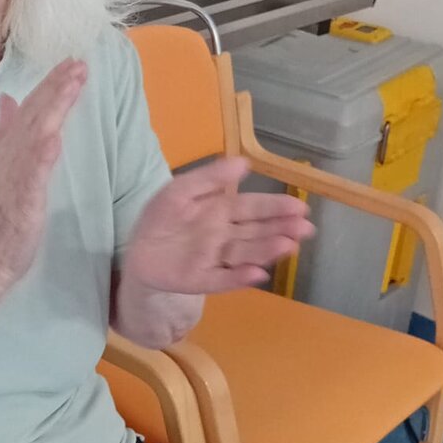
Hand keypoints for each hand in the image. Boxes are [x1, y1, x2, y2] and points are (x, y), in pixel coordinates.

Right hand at [0, 59, 87, 287]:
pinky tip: (54, 137)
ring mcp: (16, 179)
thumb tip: (6, 100)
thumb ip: (6, 133)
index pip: (32, 111)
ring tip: (71, 85)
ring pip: (35, 136)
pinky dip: (42, 156)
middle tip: (77, 63)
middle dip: (56, 87)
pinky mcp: (21, 203)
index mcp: (11, 151)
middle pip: (35, 116)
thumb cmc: (0, 217)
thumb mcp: (4, 168)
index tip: (71, 62)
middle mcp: (12, 159)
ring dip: (53, 108)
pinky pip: (31, 176)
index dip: (51, 85)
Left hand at [123, 156, 313, 294]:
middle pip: (256, 232)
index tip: (301, 206)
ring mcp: (214, 260)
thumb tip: (244, 162)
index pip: (253, 208)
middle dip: (281, 230)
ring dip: (266, 251)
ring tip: (288, 246)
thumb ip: (209, 177)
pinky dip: (239, 278)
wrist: (136, 250)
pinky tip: (257, 275)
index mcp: (221, 211)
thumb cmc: (161, 218)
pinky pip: (221, 279)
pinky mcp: (200, 280)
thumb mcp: (181, 189)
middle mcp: (224, 236)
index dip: (276, 207)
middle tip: (306, 229)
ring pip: (245, 254)